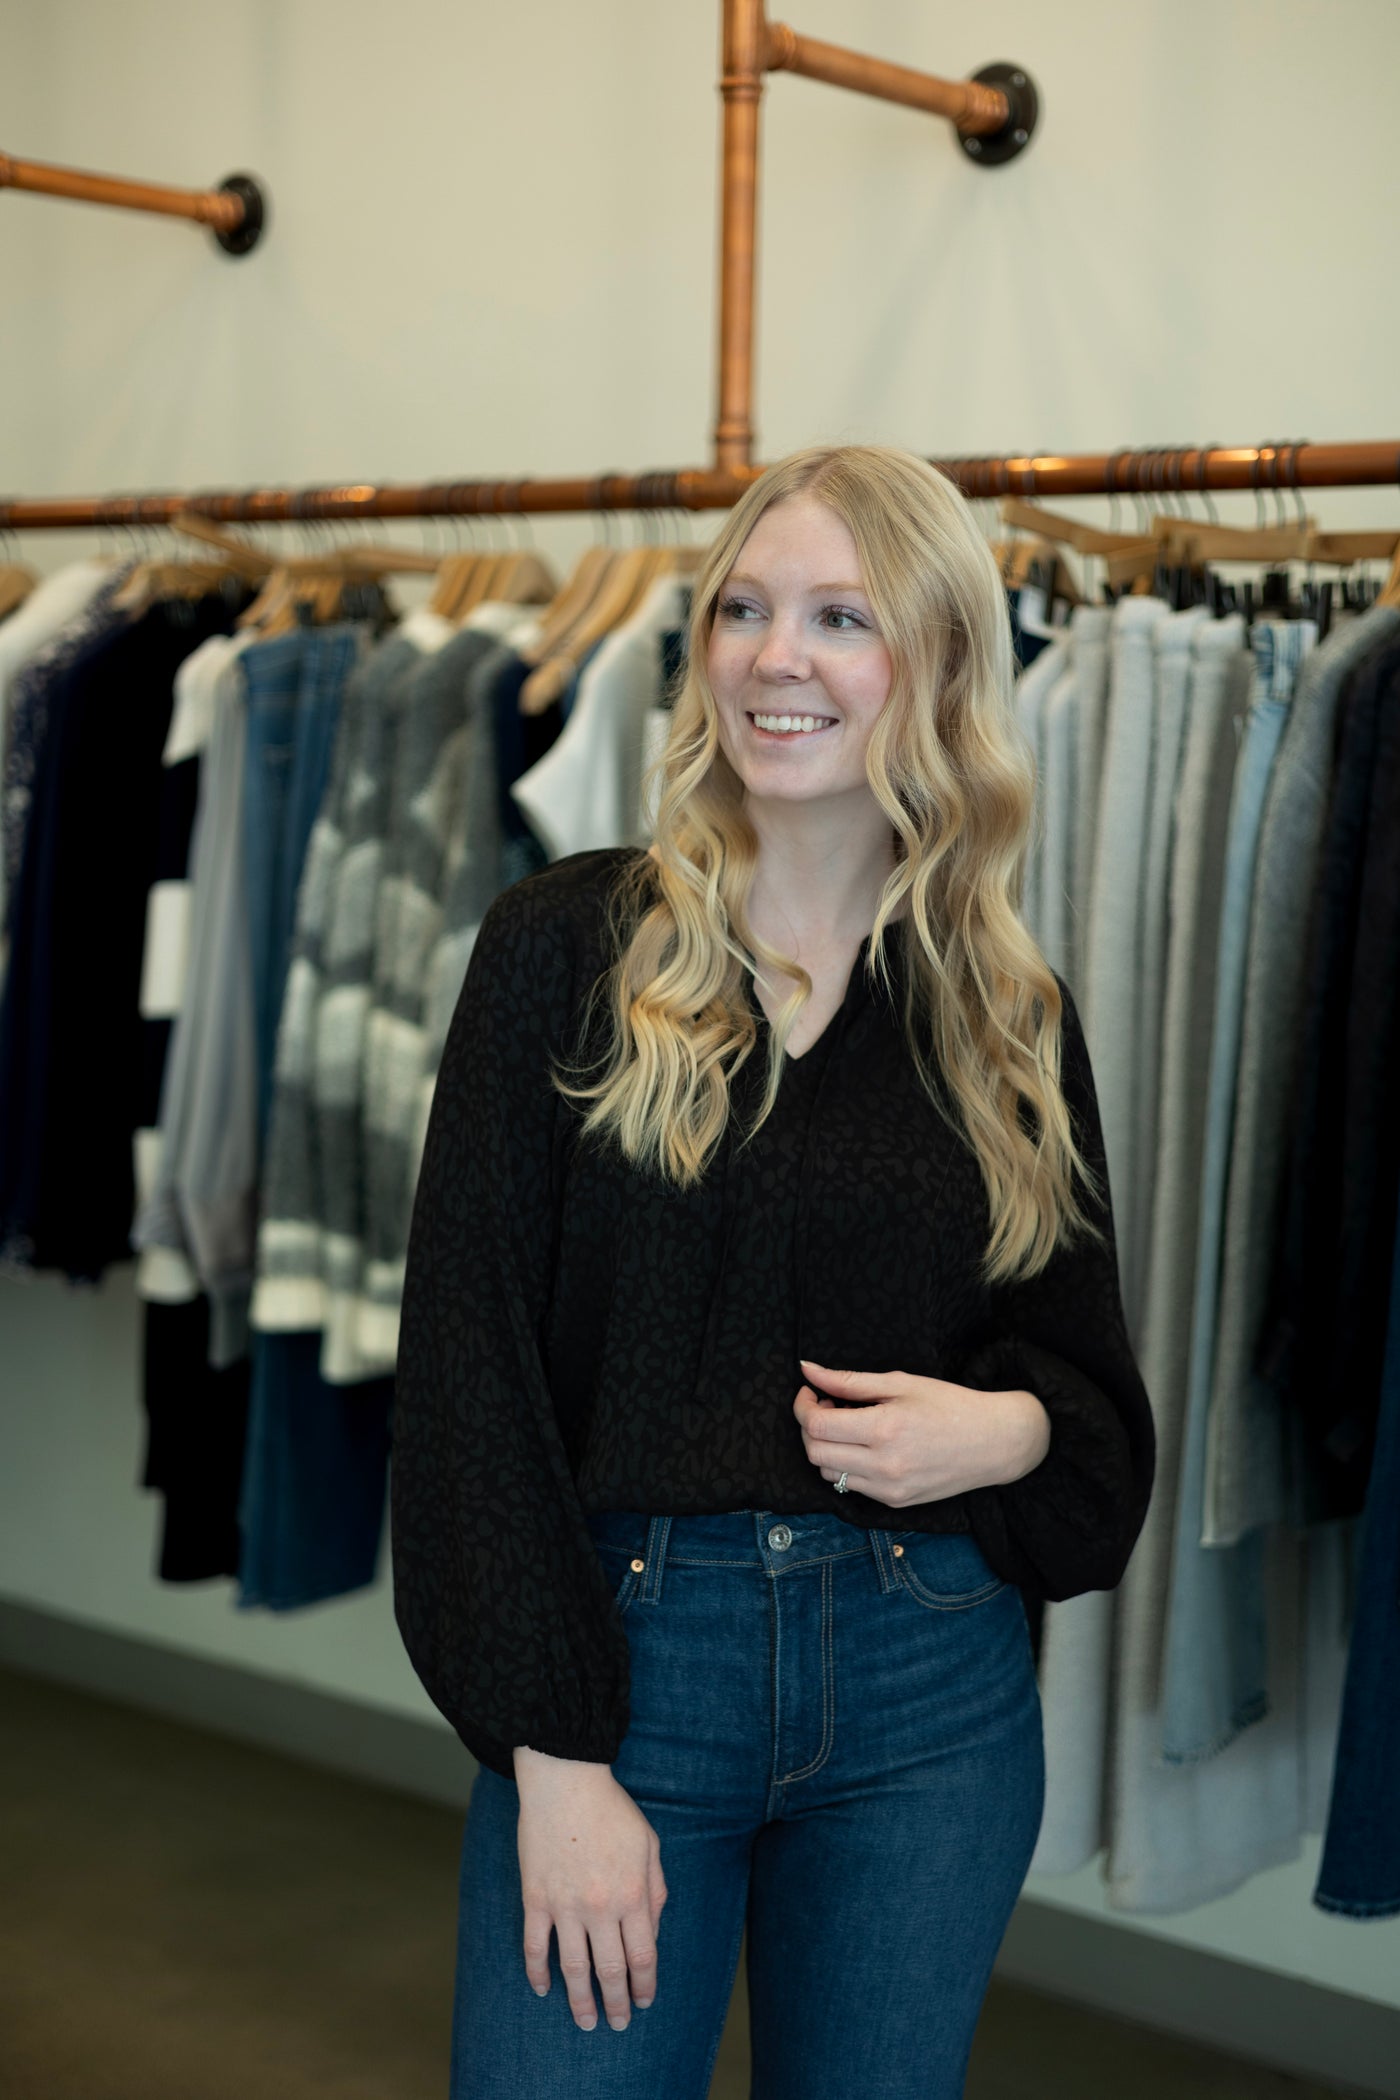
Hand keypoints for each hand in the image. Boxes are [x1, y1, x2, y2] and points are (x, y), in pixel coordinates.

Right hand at [513, 1748, 667, 2032]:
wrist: (565, 1781)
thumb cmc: (612, 1809)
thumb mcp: (649, 1844)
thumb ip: (655, 1888)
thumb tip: (653, 1928)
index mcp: (633, 1894)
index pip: (643, 1956)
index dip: (645, 1984)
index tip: (645, 2000)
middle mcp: (601, 1907)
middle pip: (610, 1970)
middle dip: (616, 2003)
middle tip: (618, 2024)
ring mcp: (565, 1905)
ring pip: (573, 1968)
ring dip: (580, 2001)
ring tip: (585, 2023)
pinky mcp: (535, 1898)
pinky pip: (535, 1946)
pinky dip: (538, 1973)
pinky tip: (542, 1990)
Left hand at [793, 1358, 1050, 1507]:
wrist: (993, 1443)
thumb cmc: (950, 1405)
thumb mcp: (901, 1383)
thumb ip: (849, 1380)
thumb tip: (807, 1369)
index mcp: (884, 1429)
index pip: (816, 1426)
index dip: (803, 1406)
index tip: (812, 1391)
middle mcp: (883, 1465)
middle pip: (814, 1453)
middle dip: (810, 1427)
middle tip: (828, 1405)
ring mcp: (889, 1489)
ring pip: (828, 1474)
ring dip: (827, 1449)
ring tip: (849, 1426)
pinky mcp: (895, 1503)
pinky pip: (852, 1487)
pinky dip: (846, 1466)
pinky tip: (865, 1447)